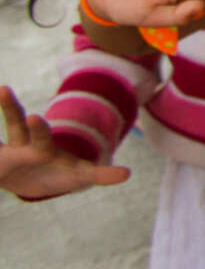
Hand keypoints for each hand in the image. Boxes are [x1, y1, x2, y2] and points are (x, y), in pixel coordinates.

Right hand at [0, 86, 129, 201]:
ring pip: (1, 133)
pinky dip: (3, 155)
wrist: (38, 178)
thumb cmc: (59, 173)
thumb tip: (128, 174)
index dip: (37, 127)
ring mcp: (9, 152)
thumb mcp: (79, 176)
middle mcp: (23, 145)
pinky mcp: (0, 163)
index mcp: (42, 148)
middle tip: (3, 90)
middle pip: (16, 126)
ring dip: (1, 113)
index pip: (38, 134)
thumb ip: (101, 174)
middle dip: (12, 110)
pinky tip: (67, 153)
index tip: (36, 117)